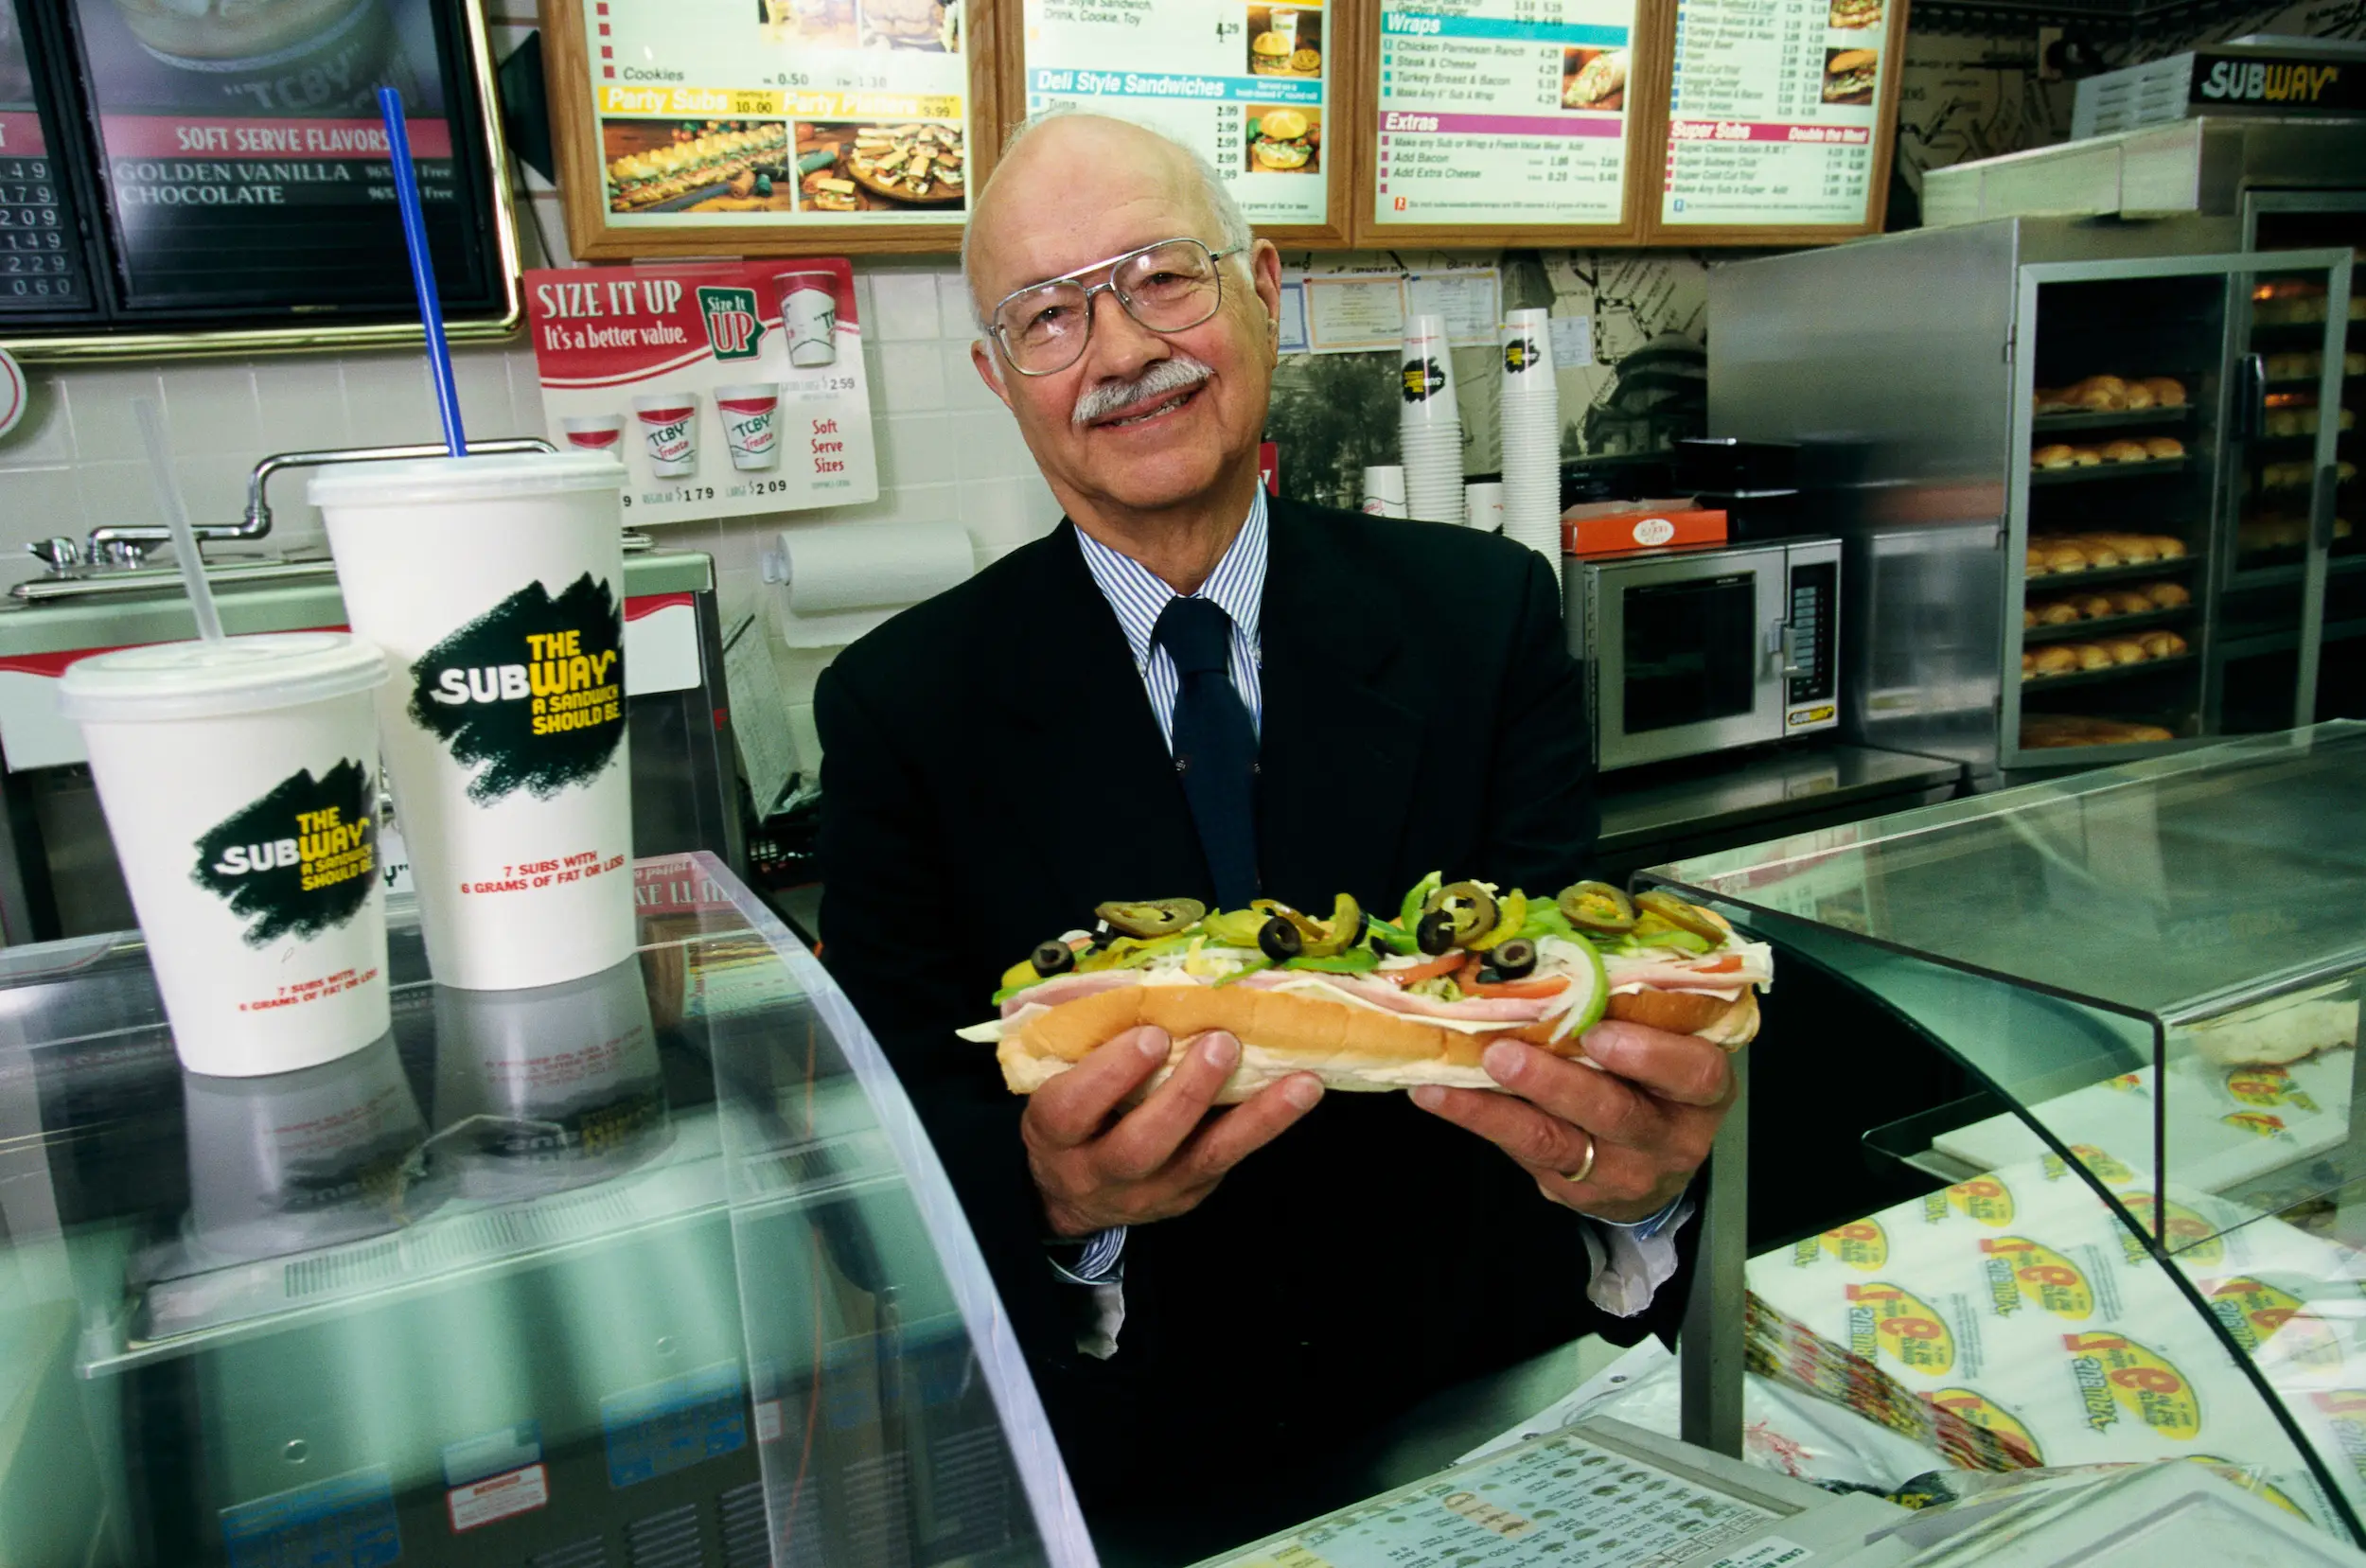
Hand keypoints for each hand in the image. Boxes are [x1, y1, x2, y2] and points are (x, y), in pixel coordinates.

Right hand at [1021, 1026, 1323, 1237]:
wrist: (1068, 1195)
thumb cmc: (1068, 1117)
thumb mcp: (1056, 1083)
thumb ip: (1088, 1049)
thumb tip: (1149, 987)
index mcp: (1055, 1134)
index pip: (1074, 1108)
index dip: (1112, 1072)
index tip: (1151, 1033)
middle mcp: (1098, 1172)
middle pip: (1141, 1144)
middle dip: (1185, 1093)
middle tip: (1222, 1043)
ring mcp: (1149, 1192)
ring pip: (1203, 1159)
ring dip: (1255, 1118)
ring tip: (1299, 1082)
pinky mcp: (1188, 1195)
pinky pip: (1228, 1160)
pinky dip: (1265, 1125)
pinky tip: (1298, 1094)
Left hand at [1410, 1020, 1733, 1223]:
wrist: (1654, 1167)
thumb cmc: (1656, 1082)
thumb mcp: (1669, 1046)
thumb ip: (1635, 1011)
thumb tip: (1555, 951)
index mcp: (1700, 1092)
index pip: (1694, 1075)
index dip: (1650, 1055)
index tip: (1600, 1032)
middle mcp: (1669, 1139)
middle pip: (1616, 1113)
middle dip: (1555, 1083)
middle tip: (1504, 1053)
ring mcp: (1621, 1172)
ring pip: (1557, 1143)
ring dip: (1498, 1109)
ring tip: (1451, 1079)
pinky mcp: (1574, 1191)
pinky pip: (1523, 1155)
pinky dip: (1479, 1120)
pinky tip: (1439, 1095)